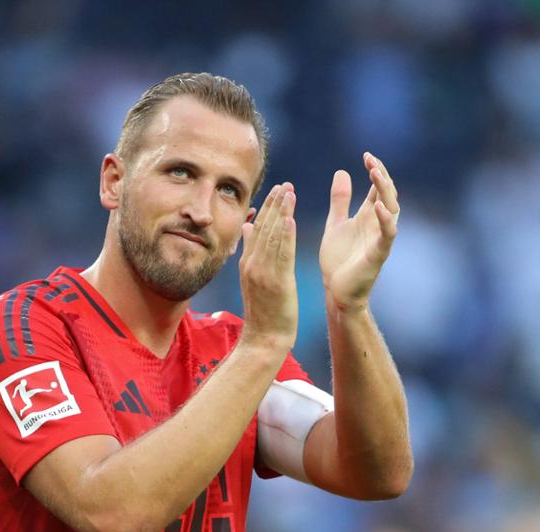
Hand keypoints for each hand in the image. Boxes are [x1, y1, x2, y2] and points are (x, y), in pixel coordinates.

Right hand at [237, 182, 298, 353]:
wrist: (264, 338)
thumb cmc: (263, 311)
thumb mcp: (253, 278)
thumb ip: (251, 250)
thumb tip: (248, 225)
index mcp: (247, 262)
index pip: (257, 228)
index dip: (267, 207)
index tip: (277, 189)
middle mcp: (253, 264)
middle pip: (264, 228)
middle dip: (275, 204)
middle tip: (285, 184)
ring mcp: (263, 273)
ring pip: (273, 237)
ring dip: (282, 213)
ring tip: (290, 193)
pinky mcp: (277, 282)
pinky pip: (282, 255)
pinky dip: (286, 236)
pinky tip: (291, 219)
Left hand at [320, 152, 399, 309]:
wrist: (335, 291)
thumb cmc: (338, 260)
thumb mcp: (335, 223)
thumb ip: (340, 200)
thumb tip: (342, 172)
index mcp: (367, 217)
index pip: (378, 188)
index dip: (376, 171)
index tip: (366, 156)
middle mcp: (377, 225)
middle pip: (388, 194)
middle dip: (382, 176)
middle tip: (371, 161)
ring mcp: (379, 239)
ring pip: (392, 210)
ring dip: (385, 192)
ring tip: (376, 174)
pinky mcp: (378, 254)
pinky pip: (388, 235)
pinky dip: (386, 221)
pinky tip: (379, 207)